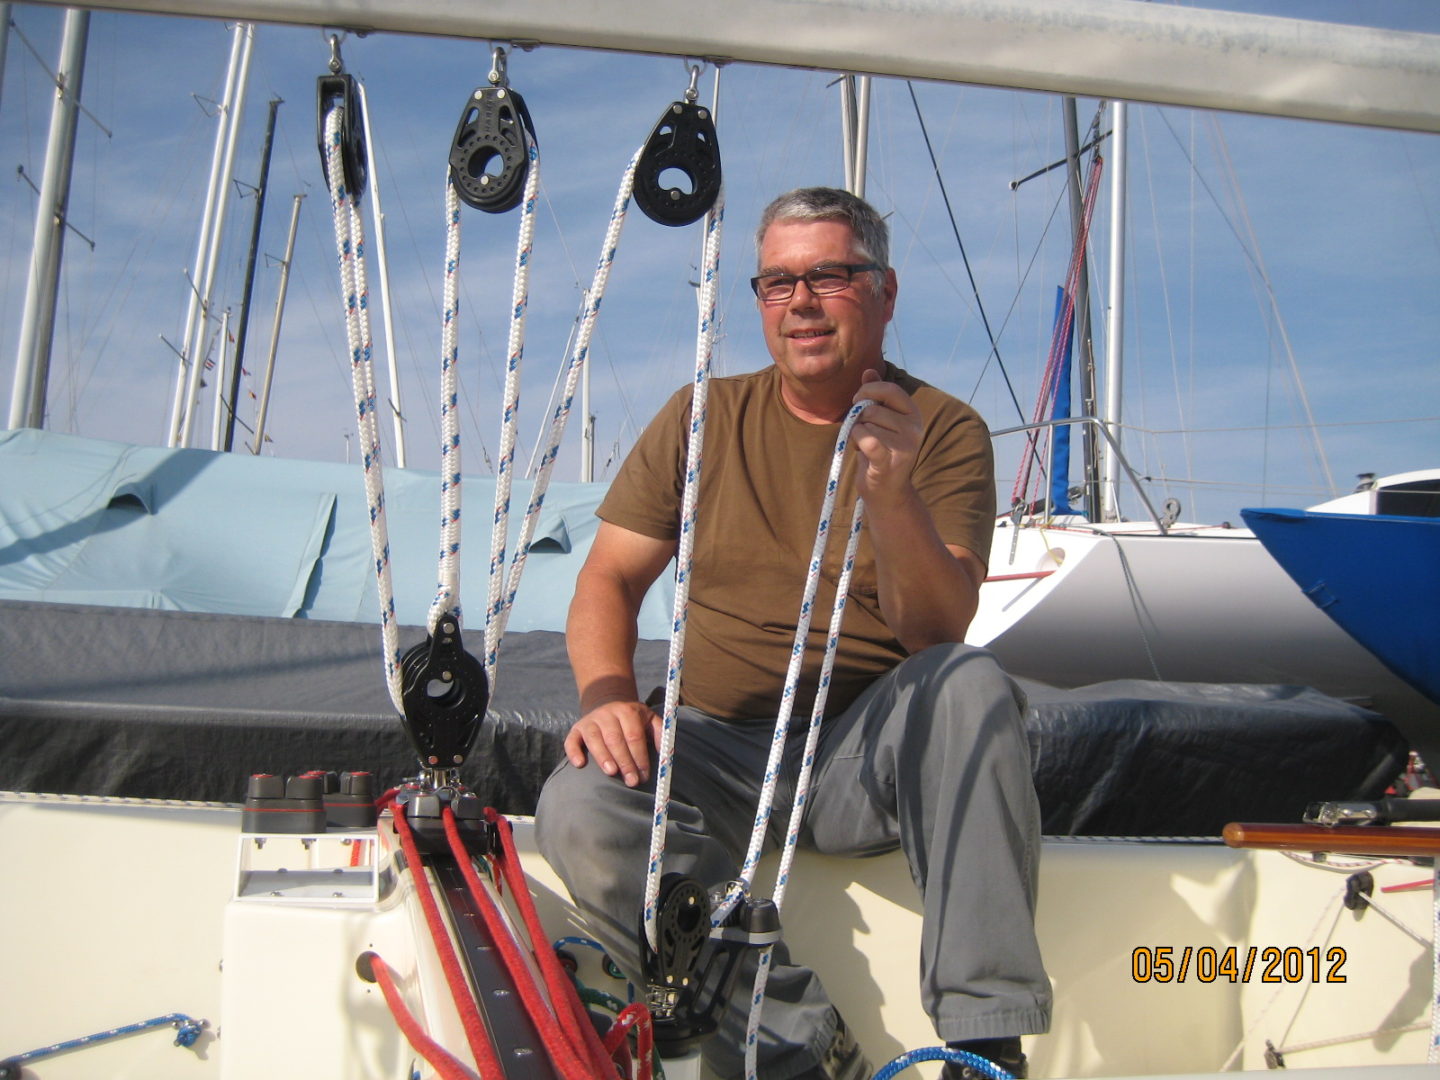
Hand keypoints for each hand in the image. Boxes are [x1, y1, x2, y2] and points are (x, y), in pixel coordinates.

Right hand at [563, 699, 663, 786]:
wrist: (608, 705)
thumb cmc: (633, 720)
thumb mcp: (649, 719)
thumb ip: (660, 733)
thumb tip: (666, 754)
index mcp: (627, 711)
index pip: (634, 735)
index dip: (639, 756)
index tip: (644, 774)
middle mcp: (607, 714)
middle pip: (615, 739)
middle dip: (625, 761)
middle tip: (632, 781)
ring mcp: (590, 721)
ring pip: (594, 739)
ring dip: (603, 756)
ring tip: (612, 772)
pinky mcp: (576, 729)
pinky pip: (571, 740)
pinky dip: (574, 752)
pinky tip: (580, 764)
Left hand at [851, 369, 921, 505]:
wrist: (887, 491)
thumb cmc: (880, 451)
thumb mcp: (880, 420)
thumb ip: (876, 395)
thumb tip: (868, 371)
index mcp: (913, 414)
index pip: (890, 389)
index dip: (868, 391)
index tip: (858, 401)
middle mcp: (914, 428)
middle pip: (873, 409)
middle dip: (858, 418)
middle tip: (861, 432)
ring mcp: (905, 446)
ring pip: (866, 425)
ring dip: (856, 434)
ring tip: (864, 446)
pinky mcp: (890, 462)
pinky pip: (867, 440)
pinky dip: (857, 442)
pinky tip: (860, 450)